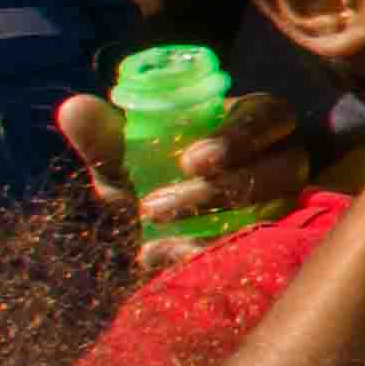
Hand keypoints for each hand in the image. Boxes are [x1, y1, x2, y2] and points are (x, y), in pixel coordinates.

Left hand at [58, 83, 312, 269]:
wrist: (158, 233)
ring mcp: (290, 203)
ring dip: (214, 223)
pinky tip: (163, 256)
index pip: (270, 117)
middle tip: (152, 208)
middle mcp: (283, 159)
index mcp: (254, 122)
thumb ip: (105, 137)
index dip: (239, 138)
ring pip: (279, 209)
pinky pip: (263, 249)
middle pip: (282, 168)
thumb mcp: (124, 159)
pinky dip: (208, 254)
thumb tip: (74, 109)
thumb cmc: (149, 177)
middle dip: (219, 190)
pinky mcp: (282, 242)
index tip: (189, 162)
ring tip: (152, 232)